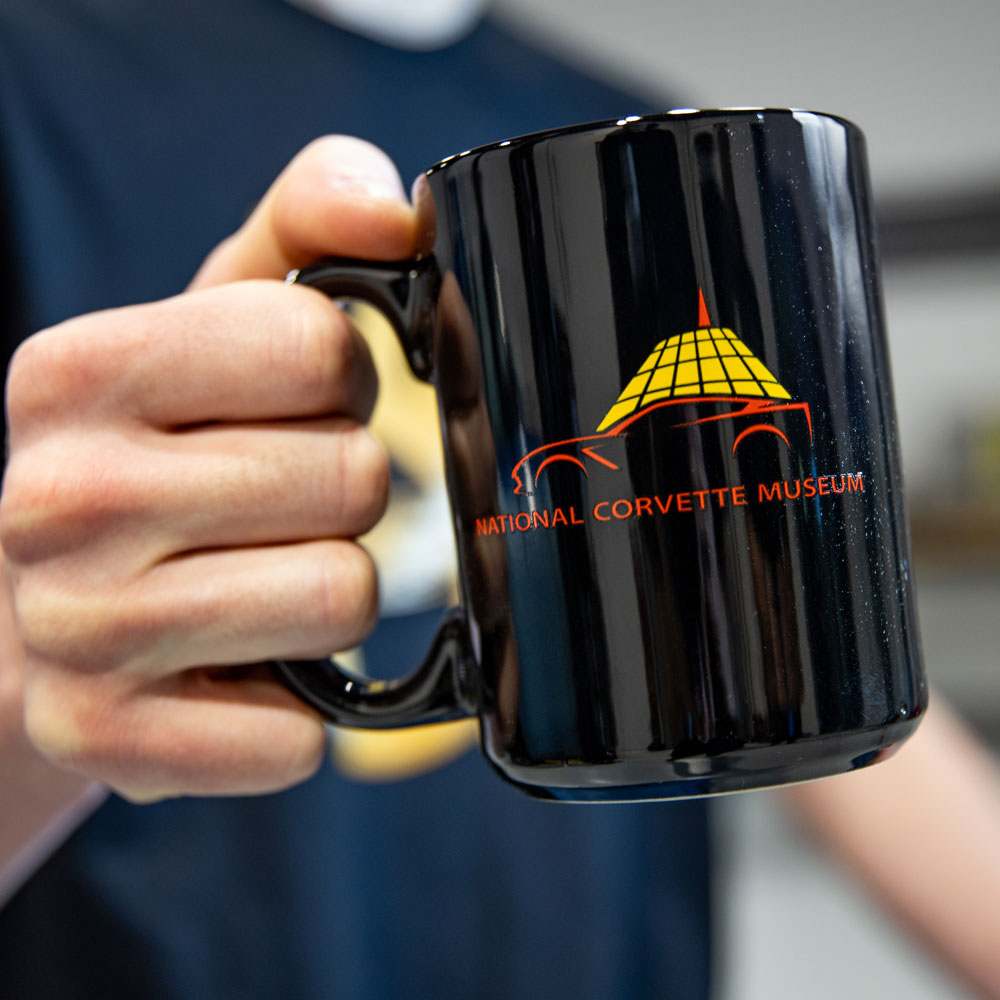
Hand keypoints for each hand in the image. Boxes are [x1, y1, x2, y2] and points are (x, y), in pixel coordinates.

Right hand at [0, 136, 416, 800]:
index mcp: (77, 372)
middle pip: (350, 480)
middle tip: (282, 503)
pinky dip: (298, 706)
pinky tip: (241, 669)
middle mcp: (50, 500)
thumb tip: (392, 209)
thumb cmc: (171, 444)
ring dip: (333, 592)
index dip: (341, 380)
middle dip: (345, 491)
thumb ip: (311, 225)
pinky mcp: (103, 742)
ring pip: (340, 600)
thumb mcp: (226, 313)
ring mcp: (71, 633)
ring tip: (262, 579)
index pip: (320, 349)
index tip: (300, 402)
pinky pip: (297, 735)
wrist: (58, 599)